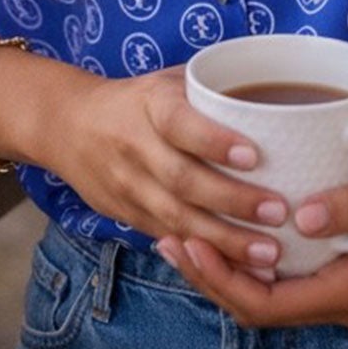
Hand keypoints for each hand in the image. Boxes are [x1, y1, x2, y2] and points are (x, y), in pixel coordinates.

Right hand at [36, 63, 289, 274]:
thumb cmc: (137, 99)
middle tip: (279, 212)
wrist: (68, 126)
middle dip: (233, 201)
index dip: (214, 141)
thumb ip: (212, 88)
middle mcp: (135, 148)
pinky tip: (241, 268)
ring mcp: (129, 187)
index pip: (180, 125)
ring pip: (177, 220)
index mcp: (149, 106)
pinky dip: (205, 256)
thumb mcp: (168, 80)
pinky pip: (169, 239)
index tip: (254, 156)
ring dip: (225, 241)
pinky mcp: (129, 217)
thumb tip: (276, 93)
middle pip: (183, 180)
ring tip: (269, 253)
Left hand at [156, 150, 347, 326]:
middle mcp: (347, 301)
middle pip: (261, 307)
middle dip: (211, 277)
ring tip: (192, 231)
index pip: (265, 305)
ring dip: (232, 270)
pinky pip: (296, 281)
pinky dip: (262, 261)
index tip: (183, 242)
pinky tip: (246, 227)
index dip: (217, 280)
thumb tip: (302, 217)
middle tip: (169, 236)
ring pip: (276, 296)